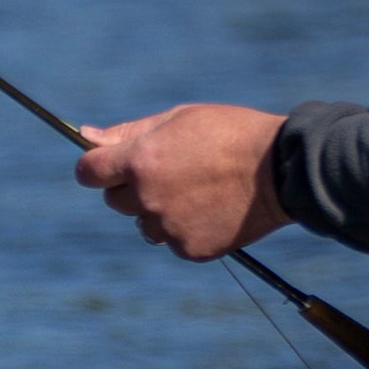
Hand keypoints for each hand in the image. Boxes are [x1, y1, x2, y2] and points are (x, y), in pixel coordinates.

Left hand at [74, 103, 290, 259]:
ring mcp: (169, 227)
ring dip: (158, 211)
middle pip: (114, 200)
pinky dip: (185, 229)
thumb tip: (85, 135)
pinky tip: (212, 210)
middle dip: (132, 187)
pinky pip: (173, 241)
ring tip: (197, 191)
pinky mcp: (190, 249)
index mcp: (140, 161)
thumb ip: (128, 132)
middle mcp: (148, 197)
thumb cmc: (230, 133)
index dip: (96, 166)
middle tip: (171, 172)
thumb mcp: (178, 119)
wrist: (283, 169)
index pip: (88, 172)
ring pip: (144, 224)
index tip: (108, 164)